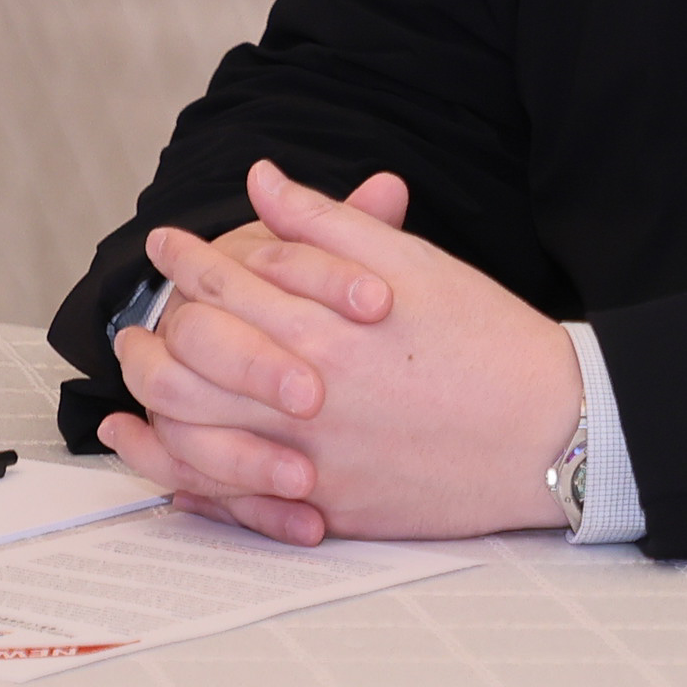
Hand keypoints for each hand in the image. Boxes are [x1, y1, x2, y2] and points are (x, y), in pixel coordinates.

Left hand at [102, 159, 580, 544]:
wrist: (549, 432)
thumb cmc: (486, 338)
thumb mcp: (413, 263)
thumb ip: (327, 223)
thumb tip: (262, 180)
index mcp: (324, 325)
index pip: (225, 284)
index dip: (186, 259)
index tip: (166, 245)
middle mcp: (306, 395)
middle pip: (190, 362)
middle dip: (151, 334)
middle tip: (136, 320)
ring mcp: (311, 459)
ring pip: (195, 435)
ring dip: (153, 405)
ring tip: (142, 380)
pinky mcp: (326, 506)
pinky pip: (231, 500)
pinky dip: (185, 477)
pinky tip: (165, 458)